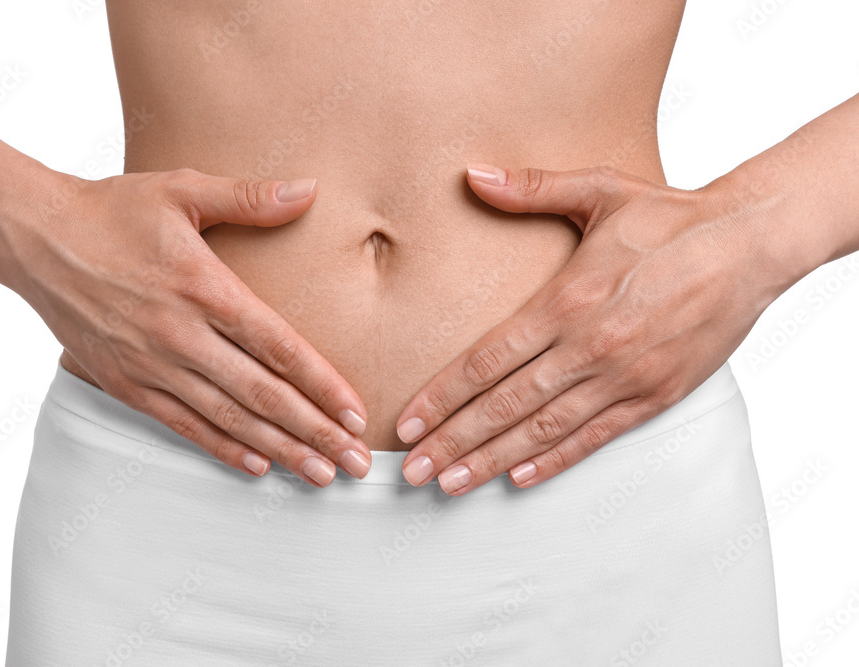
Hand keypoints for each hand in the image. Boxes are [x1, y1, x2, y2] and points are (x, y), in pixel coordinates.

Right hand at [0, 168, 371, 485]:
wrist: (34, 238)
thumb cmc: (113, 210)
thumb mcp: (182, 190)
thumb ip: (248, 197)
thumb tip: (309, 189)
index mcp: (204, 287)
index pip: (278, 346)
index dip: (322, 385)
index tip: (357, 414)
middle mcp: (181, 334)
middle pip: (262, 393)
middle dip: (315, 431)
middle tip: (355, 463)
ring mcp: (151, 364)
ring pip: (227, 417)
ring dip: (278, 449)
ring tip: (319, 475)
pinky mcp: (125, 383)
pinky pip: (182, 424)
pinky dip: (221, 447)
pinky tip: (257, 466)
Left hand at [396, 163, 778, 494]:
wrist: (751, 244)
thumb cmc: (671, 217)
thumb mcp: (599, 190)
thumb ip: (531, 189)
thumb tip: (473, 174)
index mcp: (566, 300)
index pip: (487, 361)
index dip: (442, 396)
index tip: (407, 423)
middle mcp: (590, 346)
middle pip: (505, 405)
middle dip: (453, 441)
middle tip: (414, 471)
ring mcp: (624, 377)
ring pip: (544, 430)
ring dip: (493, 459)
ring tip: (452, 483)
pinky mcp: (656, 395)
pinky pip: (596, 437)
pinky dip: (556, 460)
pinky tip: (520, 477)